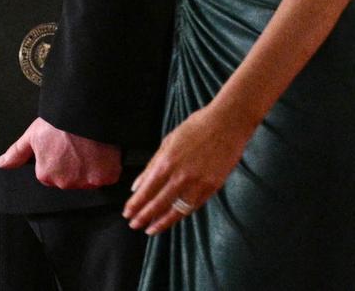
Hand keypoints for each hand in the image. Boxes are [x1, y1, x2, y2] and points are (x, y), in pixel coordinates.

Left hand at [0, 117, 121, 190]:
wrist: (83, 111)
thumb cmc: (57, 121)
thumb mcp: (32, 135)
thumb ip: (17, 153)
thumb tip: (1, 164)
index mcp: (46, 175)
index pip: (54, 174)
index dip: (61, 159)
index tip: (65, 146)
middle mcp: (65, 183)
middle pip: (73, 178)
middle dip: (76, 165)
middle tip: (79, 145)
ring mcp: (87, 181)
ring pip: (90, 178)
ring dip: (92, 167)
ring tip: (91, 146)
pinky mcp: (106, 177)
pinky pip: (108, 176)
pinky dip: (108, 166)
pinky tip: (104, 152)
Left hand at [124, 104, 253, 234]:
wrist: (228, 123)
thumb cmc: (196, 127)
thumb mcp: (168, 141)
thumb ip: (152, 165)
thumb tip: (137, 185)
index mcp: (167, 162)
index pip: (146, 190)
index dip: (135, 204)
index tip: (127, 213)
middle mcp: (181, 176)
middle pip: (158, 203)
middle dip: (143, 216)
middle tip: (133, 224)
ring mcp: (198, 183)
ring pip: (176, 210)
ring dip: (161, 222)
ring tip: (151, 229)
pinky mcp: (212, 187)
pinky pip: (193, 206)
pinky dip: (181, 214)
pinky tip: (172, 218)